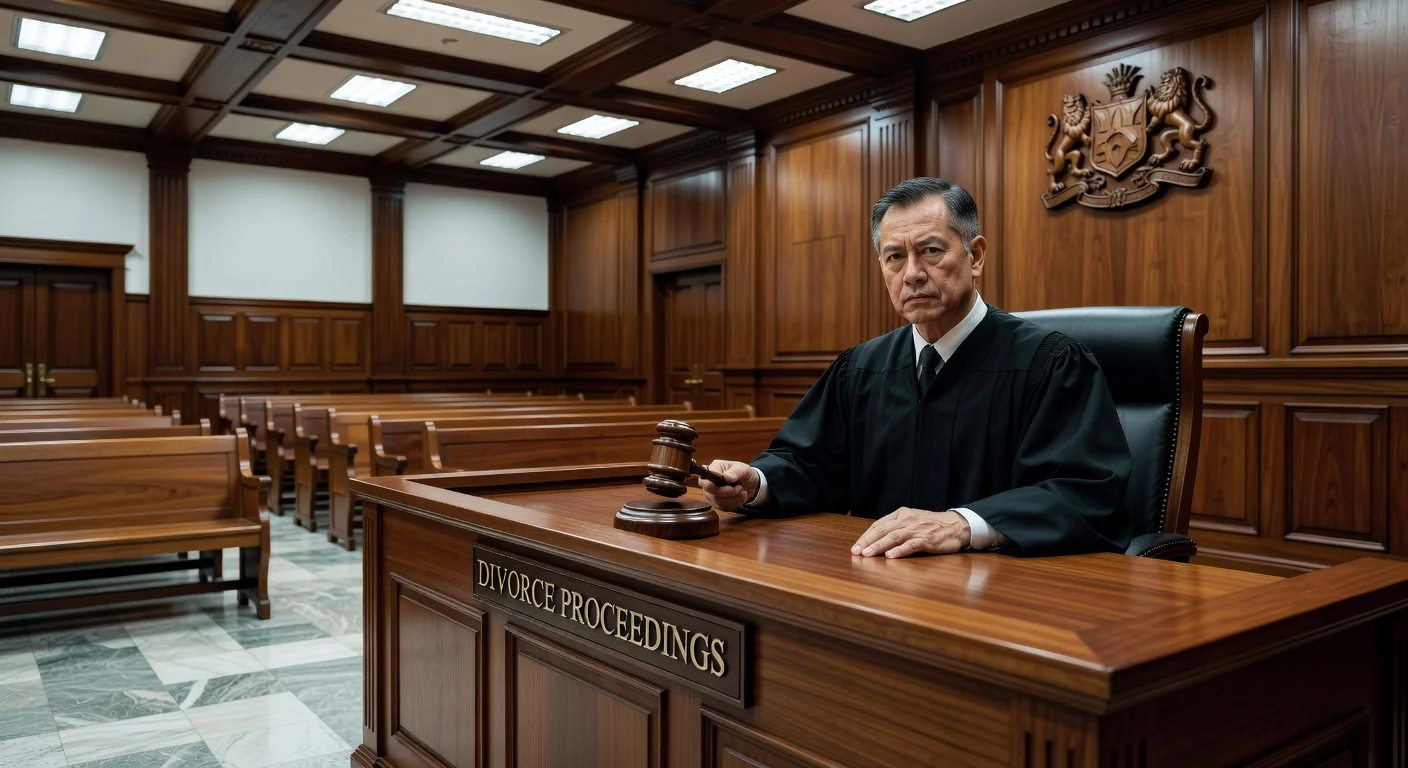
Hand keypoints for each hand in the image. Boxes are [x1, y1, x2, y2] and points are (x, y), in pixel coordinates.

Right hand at [699, 460, 759, 511]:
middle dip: (729, 493)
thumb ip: (736, 472)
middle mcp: (709, 481)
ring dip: (734, 498)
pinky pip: (724, 508)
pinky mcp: (717, 503)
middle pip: (712, 493)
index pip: (705, 480)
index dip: (712, 486)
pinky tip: (740, 496)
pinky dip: (735, 503)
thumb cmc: (743, 473)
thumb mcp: (743, 468)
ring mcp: (711, 493)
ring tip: (742, 490)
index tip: (729, 487)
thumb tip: (726, 477)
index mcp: (714, 468)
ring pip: (719, 502)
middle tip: (740, 487)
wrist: (749, 484)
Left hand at [851, 508, 970, 557]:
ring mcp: (917, 529)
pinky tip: (890, 556)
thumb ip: (896, 526)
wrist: (956, 525)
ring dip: (879, 546)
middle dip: (867, 541)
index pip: (879, 524)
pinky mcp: (927, 540)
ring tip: (867, 554)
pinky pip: (911, 545)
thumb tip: (876, 538)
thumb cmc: (932, 524)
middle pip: (883, 530)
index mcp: (901, 514)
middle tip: (856, 552)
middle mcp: (907, 520)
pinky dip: (900, 550)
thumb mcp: (912, 520)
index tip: (856, 546)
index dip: (866, 536)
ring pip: (893, 537)